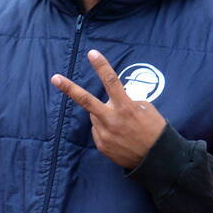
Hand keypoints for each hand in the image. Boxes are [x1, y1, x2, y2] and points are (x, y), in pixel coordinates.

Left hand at [51, 49, 165, 170]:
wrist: (157, 159)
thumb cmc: (155, 130)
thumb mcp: (147, 109)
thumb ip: (128, 101)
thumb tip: (112, 99)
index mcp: (126, 107)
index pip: (112, 82)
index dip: (101, 67)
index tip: (92, 53)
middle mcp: (112, 120)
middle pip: (86, 100)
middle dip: (69, 88)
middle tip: (55, 78)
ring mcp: (104, 134)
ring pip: (95, 116)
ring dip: (104, 116)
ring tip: (122, 126)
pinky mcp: (101, 145)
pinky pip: (98, 131)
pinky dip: (106, 130)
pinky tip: (120, 137)